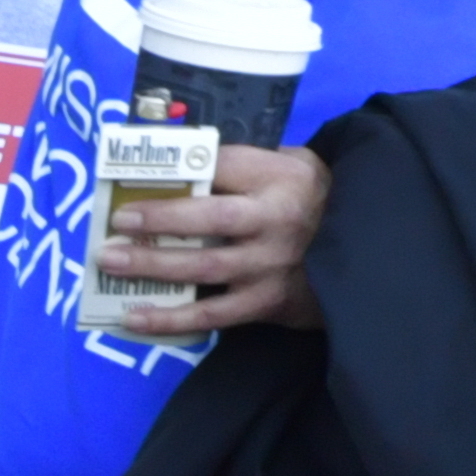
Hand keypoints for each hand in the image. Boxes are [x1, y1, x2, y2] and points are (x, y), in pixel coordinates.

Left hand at [100, 139, 327, 336]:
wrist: (366, 250)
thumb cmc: (312, 199)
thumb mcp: (292, 165)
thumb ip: (246, 162)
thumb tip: (181, 158)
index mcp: (282, 177)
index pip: (224, 165)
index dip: (182, 166)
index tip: (140, 168)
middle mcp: (276, 221)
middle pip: (210, 219)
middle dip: (159, 219)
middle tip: (116, 221)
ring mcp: (269, 266)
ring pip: (204, 268)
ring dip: (152, 266)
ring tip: (109, 262)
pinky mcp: (266, 303)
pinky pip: (212, 314)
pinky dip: (170, 318)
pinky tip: (133, 316)